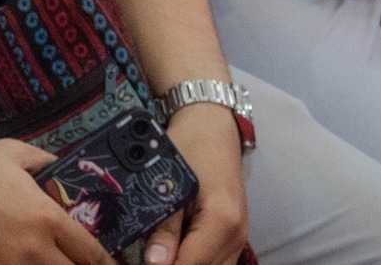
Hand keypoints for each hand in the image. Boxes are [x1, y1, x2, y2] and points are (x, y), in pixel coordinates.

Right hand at [0, 139, 111, 264]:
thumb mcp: (13, 152)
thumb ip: (47, 162)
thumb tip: (65, 168)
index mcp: (45, 217)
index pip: (92, 253)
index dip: (106, 263)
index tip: (108, 264)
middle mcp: (32, 249)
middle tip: (77, 262)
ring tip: (44, 260)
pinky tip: (13, 262)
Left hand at [144, 103, 248, 264]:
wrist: (212, 129)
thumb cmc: (189, 147)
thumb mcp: (169, 182)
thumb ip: (164, 227)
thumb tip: (155, 263)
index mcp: (222, 222)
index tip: (142, 262)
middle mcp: (236, 236)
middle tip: (147, 256)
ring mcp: (239, 238)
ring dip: (187, 262)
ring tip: (157, 250)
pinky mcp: (234, 236)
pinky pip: (217, 261)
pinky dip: (196, 259)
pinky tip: (174, 249)